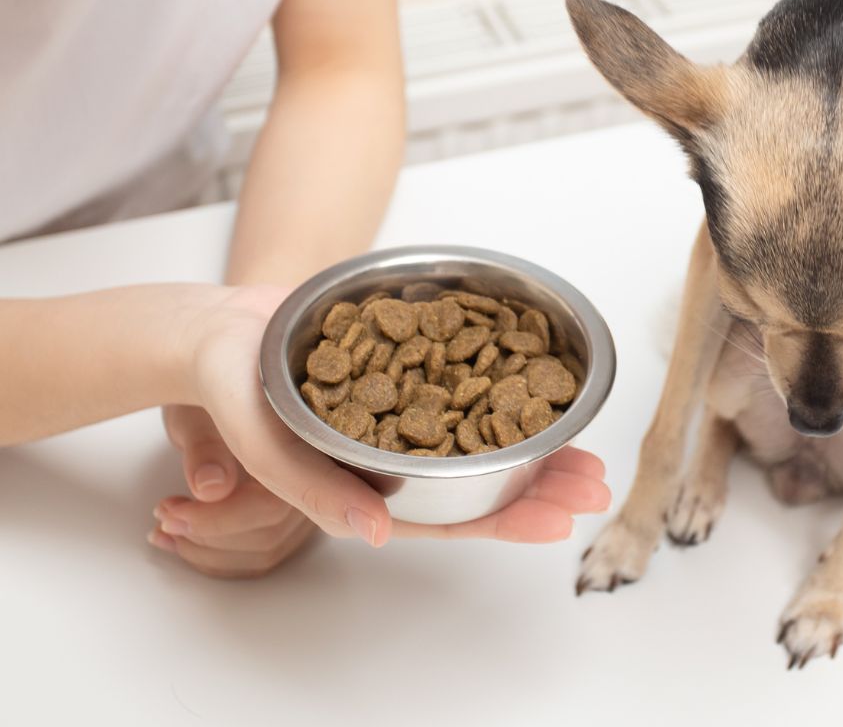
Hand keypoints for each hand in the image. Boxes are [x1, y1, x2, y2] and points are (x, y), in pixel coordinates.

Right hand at [148, 286, 610, 575]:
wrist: (222, 330)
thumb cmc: (236, 393)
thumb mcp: (270, 446)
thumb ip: (319, 492)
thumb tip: (380, 535)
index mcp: (372, 488)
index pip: (451, 517)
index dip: (507, 521)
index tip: (560, 521)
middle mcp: (399, 457)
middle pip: (483, 481)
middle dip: (543, 484)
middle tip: (596, 483)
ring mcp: (409, 414)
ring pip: (486, 437)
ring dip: (537, 443)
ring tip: (585, 445)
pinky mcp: (412, 371)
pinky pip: (467, 385)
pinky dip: (507, 389)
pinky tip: (542, 389)